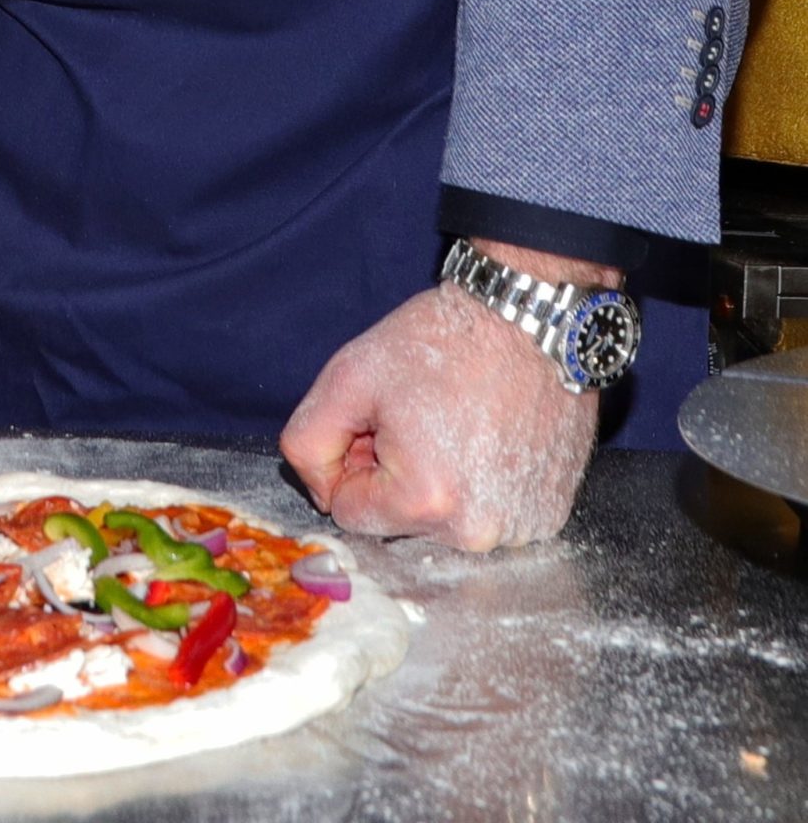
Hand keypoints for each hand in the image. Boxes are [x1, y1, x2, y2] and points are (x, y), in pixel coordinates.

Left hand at [281, 240, 608, 549]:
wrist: (526, 322)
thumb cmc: (439, 343)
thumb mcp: (346, 378)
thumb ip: (307, 443)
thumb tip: (320, 492)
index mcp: (424, 502)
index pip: (349, 512)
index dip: (351, 462)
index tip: (377, 423)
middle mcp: (477, 532)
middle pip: (398, 521)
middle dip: (393, 474)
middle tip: (416, 418)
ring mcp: (521, 528)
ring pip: (442, 521)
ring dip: (436, 482)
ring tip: (455, 424)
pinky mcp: (547, 516)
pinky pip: (486, 513)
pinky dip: (478, 484)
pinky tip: (488, 437)